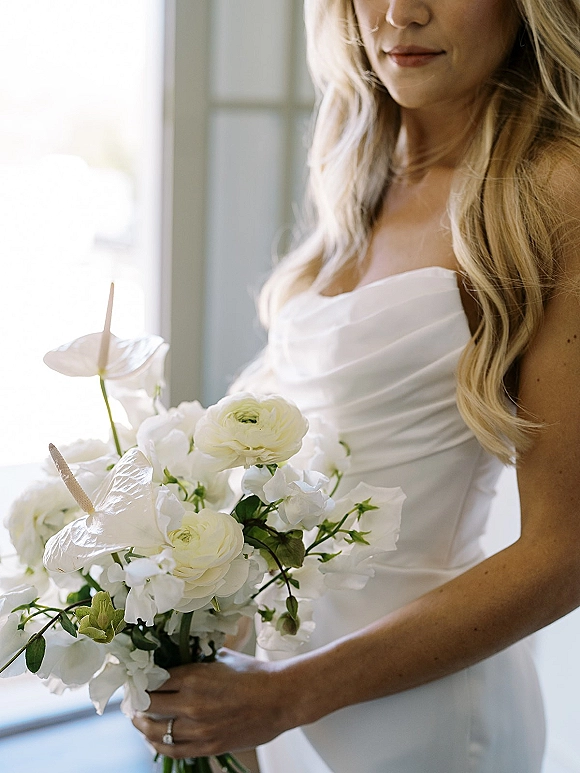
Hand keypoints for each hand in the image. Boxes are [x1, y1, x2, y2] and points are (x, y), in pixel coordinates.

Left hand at [132, 649, 297, 758]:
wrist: (281, 698)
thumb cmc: (254, 674)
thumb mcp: (221, 656)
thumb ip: (195, 658)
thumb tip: (174, 655)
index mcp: (193, 677)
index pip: (151, 680)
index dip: (139, 680)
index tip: (135, 678)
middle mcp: (191, 704)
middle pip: (147, 706)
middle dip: (136, 701)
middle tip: (132, 698)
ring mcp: (199, 729)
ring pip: (155, 731)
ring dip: (142, 724)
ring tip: (138, 718)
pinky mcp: (208, 746)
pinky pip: (172, 750)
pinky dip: (157, 744)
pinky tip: (152, 737)